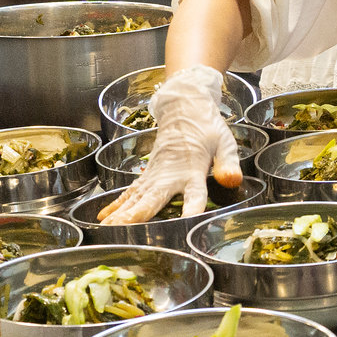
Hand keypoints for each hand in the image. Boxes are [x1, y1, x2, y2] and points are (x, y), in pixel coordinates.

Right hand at [94, 66, 241, 221]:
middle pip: (153, 198)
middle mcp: (170, 174)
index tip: (188, 221)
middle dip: (137, 215)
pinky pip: (130, 192)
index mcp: (193, 169)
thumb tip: (233, 181)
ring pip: (136, 197)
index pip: (195, 192)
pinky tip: (104, 217)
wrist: (185, 107)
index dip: (193, 208)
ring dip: (120, 214)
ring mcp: (155, 174)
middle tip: (122, 229)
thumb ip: (228, 163)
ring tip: (106, 229)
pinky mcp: (148, 174)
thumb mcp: (225, 143)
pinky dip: (116, 204)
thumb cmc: (207, 127)